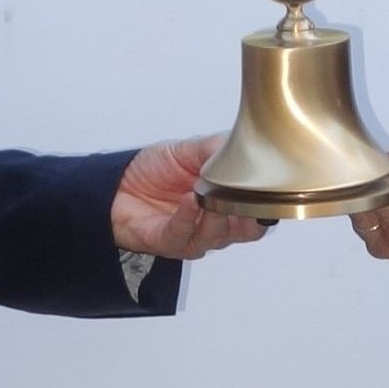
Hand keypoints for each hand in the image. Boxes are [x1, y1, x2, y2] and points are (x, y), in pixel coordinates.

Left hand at [111, 135, 269, 258]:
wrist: (117, 184)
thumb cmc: (154, 170)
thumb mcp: (189, 149)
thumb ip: (217, 149)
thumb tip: (242, 144)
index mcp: (228, 202)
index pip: (260, 211)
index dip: (268, 203)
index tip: (271, 188)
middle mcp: (215, 223)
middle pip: (247, 230)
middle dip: (249, 213)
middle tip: (244, 193)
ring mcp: (194, 236)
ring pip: (218, 235)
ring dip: (215, 213)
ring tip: (206, 191)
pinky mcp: (171, 242)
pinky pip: (184, 234)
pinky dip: (188, 216)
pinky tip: (188, 200)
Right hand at [350, 134, 388, 281]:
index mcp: (378, 184)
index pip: (354, 172)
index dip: (359, 159)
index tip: (367, 149)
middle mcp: (375, 208)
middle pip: (352, 192)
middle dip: (363, 176)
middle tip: (379, 165)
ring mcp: (383, 229)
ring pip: (364, 209)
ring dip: (376, 192)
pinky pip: (387, 224)